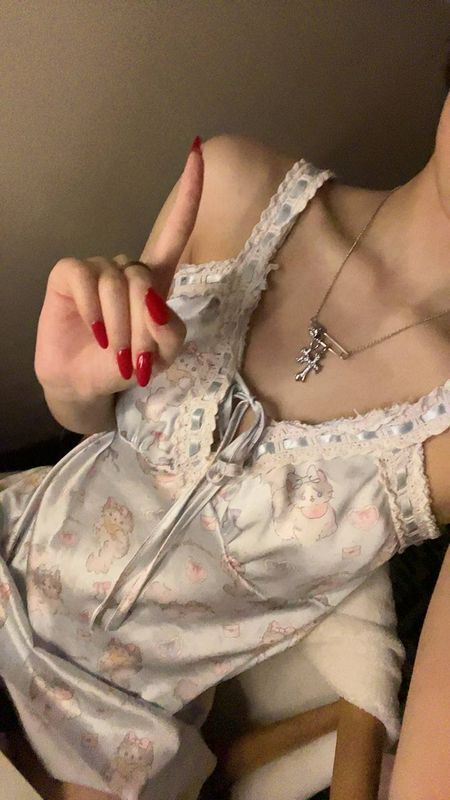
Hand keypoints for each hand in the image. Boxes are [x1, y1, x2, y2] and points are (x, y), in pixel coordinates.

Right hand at [34, 137, 203, 401]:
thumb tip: (154, 302)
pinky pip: (84, 277)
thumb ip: (170, 333)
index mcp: (156, 280)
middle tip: (133, 355)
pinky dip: (91, 308)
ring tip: (111, 348)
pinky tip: (92, 329)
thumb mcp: (161, 357)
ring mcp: (96, 269)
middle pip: (142, 277)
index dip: (188, 194)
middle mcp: (127, 268)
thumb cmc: (126, 364)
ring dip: (118, 323)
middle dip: (141, 323)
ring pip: (115, 282)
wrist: (87, 384)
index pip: (175, 231)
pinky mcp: (68, 275)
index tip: (197, 149)